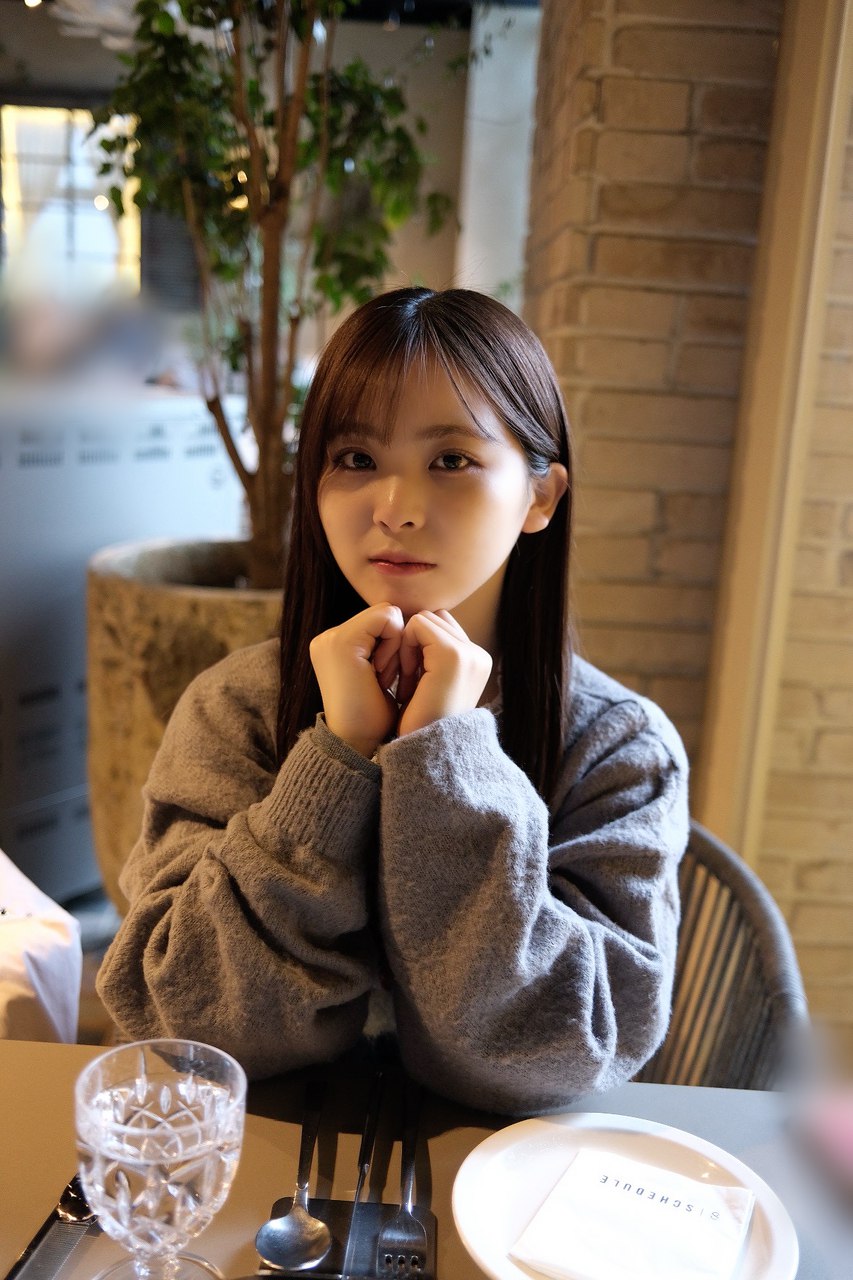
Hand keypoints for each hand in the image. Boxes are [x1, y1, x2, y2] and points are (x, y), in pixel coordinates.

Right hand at [309, 604, 404, 756]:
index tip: (389, 676)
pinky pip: (387, 618)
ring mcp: (332, 637)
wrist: (359, 743)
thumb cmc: (376, 717)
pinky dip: (395, 642)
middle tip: (387, 678)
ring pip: (387, 613)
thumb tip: (415, 622)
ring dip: (396, 645)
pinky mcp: (343, 641)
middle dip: (396, 644)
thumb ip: (386, 647)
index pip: (381, 621)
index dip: (395, 643)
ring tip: (382, 677)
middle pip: (385, 614)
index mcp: (335, 644)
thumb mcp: (381, 674)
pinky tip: (382, 672)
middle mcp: (328, 637)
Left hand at [396, 610, 492, 737]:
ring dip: (407, 645)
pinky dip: (404, 646)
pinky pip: (417, 625)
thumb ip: (432, 657)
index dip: (419, 645)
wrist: (425, 752)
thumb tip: (414, 626)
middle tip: (404, 678)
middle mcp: (478, 655)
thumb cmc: (420, 723)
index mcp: (477, 662)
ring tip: (404, 680)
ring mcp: (469, 653)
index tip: (409, 677)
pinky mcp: (452, 654)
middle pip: (434, 618)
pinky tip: (404, 678)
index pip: (443, 627)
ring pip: (425, 619)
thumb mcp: (431, 685)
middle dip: (413, 642)